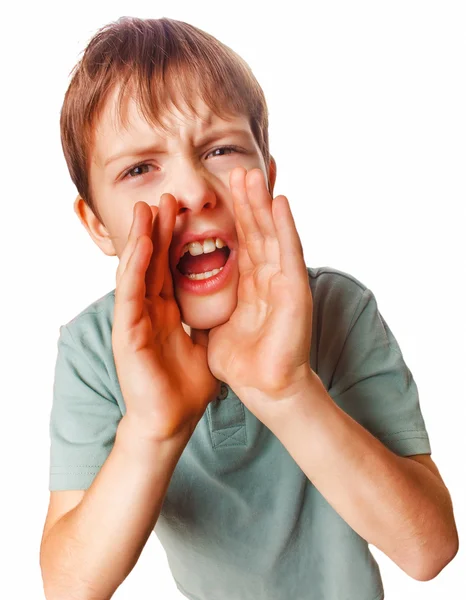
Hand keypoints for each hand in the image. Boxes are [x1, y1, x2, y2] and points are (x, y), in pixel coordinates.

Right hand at [112, 197, 220, 441]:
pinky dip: (135, 268)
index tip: (184, 213)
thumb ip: (204, 321)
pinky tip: (141, 245)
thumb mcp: (201, 344)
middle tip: (165, 198)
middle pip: (153, 263)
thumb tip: (220, 304)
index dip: (175, 241)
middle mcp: (147, 311)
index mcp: (165, 311)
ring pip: (136, 271)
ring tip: (147, 209)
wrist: (171, 421)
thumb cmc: (184, 387)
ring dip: (141, 239)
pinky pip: (130, 295)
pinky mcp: (127, 334)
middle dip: (158, 230)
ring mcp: (135, 320)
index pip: (169, 268)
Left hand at [206, 167, 313, 411]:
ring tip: (254, 172)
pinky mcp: (296, 291)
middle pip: (257, 232)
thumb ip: (205, 304)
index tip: (222, 191)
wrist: (264, 389)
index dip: (233, 216)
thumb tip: (182, 294)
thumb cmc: (243, 362)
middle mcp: (270, 278)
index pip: (242, 243)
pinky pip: (289, 252)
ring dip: (263, 203)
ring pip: (272, 234)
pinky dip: (285, 225)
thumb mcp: (215, 324)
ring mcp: (285, 282)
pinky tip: (278, 200)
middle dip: (247, 201)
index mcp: (251, 285)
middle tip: (238, 170)